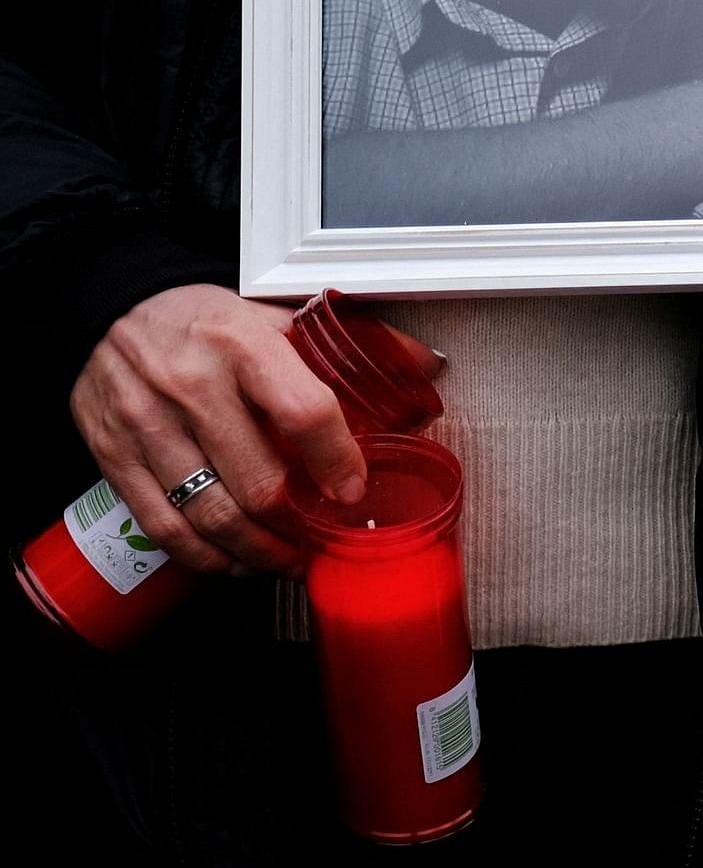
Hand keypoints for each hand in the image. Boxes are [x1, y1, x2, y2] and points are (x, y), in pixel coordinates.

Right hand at [70, 286, 364, 575]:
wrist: (112, 307)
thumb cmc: (205, 321)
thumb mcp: (276, 317)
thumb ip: (349, 345)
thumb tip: (425, 365)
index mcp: (242, 344)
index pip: (303, 412)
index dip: (337, 461)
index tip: (353, 491)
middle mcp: (191, 384)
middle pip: (258, 482)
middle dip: (299, 527)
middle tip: (323, 540)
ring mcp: (147, 423)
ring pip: (211, 514)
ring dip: (257, 552)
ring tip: (285, 559)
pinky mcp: (114, 452)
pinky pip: (164, 524)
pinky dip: (203, 555)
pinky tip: (231, 559)